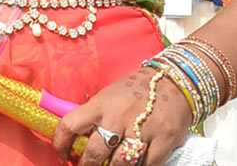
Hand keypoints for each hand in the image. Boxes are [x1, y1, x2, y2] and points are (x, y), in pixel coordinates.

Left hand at [52, 67, 192, 165]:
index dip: (61, 145)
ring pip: (119, 165)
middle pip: (94, 154)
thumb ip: (95, 116)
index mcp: (102, 103)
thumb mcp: (111, 95)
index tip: (63, 156)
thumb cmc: (138, 89)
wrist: (176, 79)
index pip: (70, 125)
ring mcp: (143, 128)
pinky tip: (136, 164)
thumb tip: (76, 142)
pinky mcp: (164, 139)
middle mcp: (120, 115)